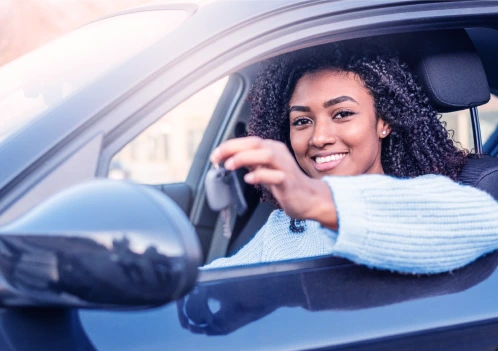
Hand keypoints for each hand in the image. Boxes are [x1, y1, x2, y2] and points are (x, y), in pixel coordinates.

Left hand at [210, 137, 337, 228]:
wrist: (308, 198)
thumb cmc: (285, 183)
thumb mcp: (264, 169)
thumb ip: (250, 161)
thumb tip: (229, 157)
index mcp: (272, 148)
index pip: (248, 141)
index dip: (230, 146)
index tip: (215, 155)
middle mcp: (279, 153)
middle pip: (255, 144)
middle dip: (233, 148)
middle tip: (217, 158)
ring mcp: (285, 166)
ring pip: (266, 155)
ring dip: (245, 158)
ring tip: (230, 166)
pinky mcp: (289, 181)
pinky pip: (275, 175)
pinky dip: (260, 175)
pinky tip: (249, 179)